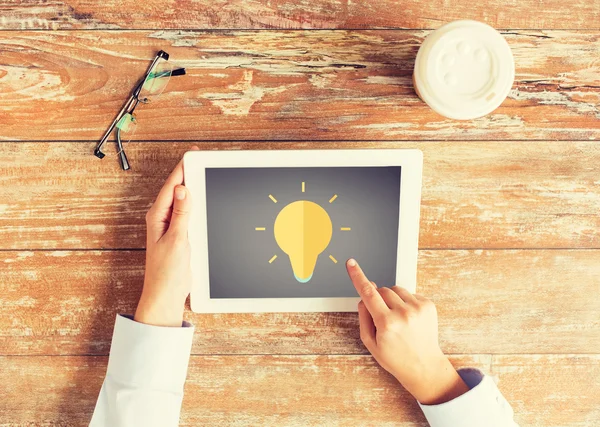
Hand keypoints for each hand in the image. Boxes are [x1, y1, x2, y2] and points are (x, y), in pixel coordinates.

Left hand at [134, 147, 197, 326]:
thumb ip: (181, 214)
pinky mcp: (178, 234)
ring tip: (205, 173)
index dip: (183, 169)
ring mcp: (170, 226)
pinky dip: (195, 204)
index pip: (172, 186)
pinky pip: (187, 213)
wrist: (166, 295)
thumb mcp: (177, 240)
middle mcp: (162, 218)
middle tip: (203, 160)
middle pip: (177, 190)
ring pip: (183, 200)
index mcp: (157, 216)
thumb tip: (183, 189)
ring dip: (193, 189)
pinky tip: (203, 200)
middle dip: (189, 174)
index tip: (194, 156)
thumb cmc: (166, 272)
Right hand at [346, 258, 468, 404]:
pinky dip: (405, 302)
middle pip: (382, 290)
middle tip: (382, 316)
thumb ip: (364, 317)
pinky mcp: (428, 305)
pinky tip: (408, 319)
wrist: (424, 366)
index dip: (358, 276)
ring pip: (395, 289)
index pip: (368, 293)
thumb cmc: (395, 357)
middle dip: (378, 298)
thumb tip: (364, 297)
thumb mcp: (370, 342)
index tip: (351, 264)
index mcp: (387, 323)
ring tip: (397, 319)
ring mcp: (418, 308)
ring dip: (392, 299)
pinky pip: (409, 293)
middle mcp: (404, 313)